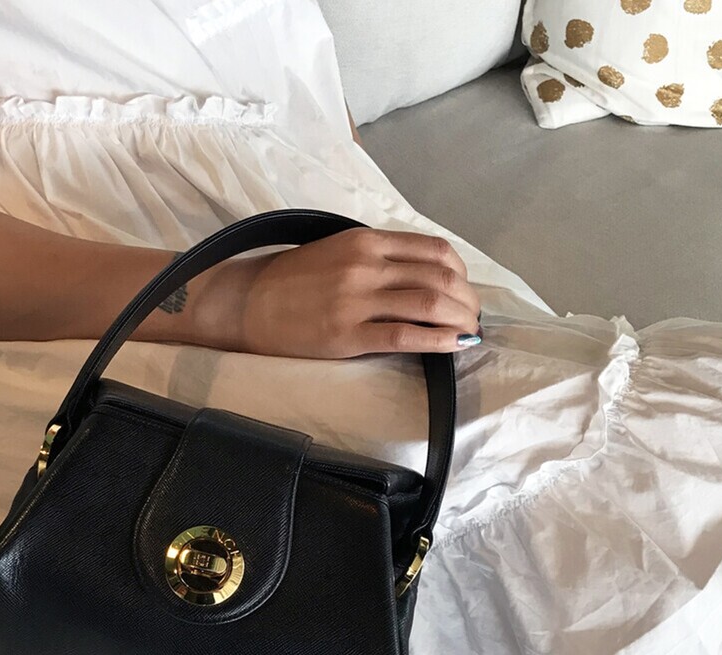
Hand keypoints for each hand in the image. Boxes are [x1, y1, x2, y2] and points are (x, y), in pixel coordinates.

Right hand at [199, 228, 482, 357]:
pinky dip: (440, 341)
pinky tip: (454, 347)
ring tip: (468, 333)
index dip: (461, 273)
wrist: (247, 303)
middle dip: (467, 300)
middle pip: (440, 278)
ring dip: (460, 321)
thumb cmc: (292, 280)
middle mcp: (367, 265)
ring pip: (430, 304)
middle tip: (473, 316)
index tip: (465, 290)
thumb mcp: (338, 251)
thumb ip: (378, 257)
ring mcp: (358, 300)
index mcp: (366, 241)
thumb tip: (423, 276)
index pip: (434, 250)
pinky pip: (407, 335)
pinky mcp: (349, 334)